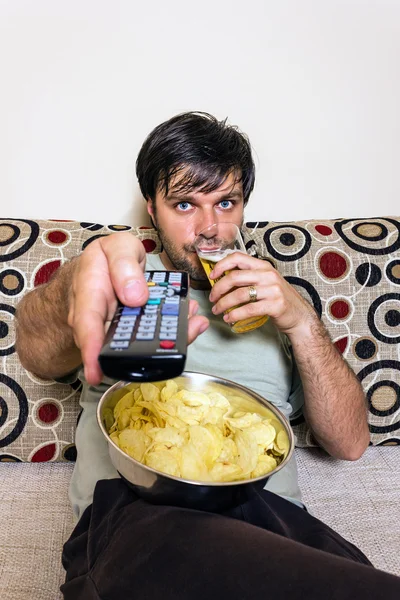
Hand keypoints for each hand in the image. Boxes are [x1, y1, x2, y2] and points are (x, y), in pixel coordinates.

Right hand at [68, 232, 208, 384]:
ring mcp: (117, 329)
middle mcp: (100, 320)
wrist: (101, 267)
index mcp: (88, 296)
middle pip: (119, 344)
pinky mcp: (134, 331)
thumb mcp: (115, 247)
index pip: (86, 328)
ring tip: (192, 324)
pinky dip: (174, 329)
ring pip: (140, 343)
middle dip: (149, 348)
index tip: (97, 373)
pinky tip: (190, 321)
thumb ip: (124, 265)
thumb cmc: (105, 258)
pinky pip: (152, 335)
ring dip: (170, 336)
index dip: (91, 353)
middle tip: (178, 339)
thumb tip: (136, 297)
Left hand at [208, 252, 314, 335]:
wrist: (299, 316)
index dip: (221, 265)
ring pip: (239, 294)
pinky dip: (235, 315)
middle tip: (212, 298)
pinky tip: (229, 318)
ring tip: (217, 310)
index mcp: (263, 266)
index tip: (211, 276)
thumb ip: (248, 278)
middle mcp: (268, 275)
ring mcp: (273, 290)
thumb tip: (222, 279)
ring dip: (224, 304)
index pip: (238, 258)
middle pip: (234, 277)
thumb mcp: (266, 282)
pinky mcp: (275, 305)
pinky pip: (248, 309)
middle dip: (218, 288)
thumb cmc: (278, 299)